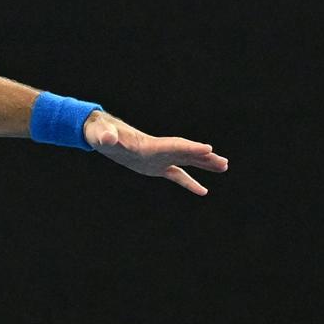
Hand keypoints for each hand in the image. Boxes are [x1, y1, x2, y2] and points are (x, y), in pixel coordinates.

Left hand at [83, 111, 229, 195]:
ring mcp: (158, 158)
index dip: (189, 147)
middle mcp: (157, 150)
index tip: (208, 148)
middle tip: (223, 163)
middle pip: (185, 153)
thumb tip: (108, 138)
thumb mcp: (100, 135)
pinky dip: (189, 183)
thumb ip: (105, 136)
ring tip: (224, 167)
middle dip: (204, 157)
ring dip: (204, 165)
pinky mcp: (154, 167)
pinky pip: (176, 175)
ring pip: (186, 162)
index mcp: (147, 144)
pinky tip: (203, 191)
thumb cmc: (99, 132)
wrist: (100, 133)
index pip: (173, 145)